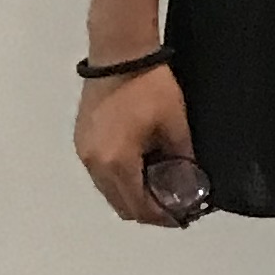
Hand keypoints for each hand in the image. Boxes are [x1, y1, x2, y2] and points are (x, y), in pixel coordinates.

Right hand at [75, 61, 198, 226]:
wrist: (119, 56)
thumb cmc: (150, 88)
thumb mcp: (175, 125)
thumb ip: (183, 158)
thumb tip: (192, 181)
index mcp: (117, 162)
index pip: (138, 206)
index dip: (162, 216)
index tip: (182, 217)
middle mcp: (94, 164)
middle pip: (120, 204)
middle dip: (147, 210)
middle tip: (173, 205)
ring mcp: (84, 153)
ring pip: (109, 190)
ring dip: (132, 194)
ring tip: (160, 187)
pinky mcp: (82, 141)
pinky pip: (101, 173)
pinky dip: (121, 179)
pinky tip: (141, 169)